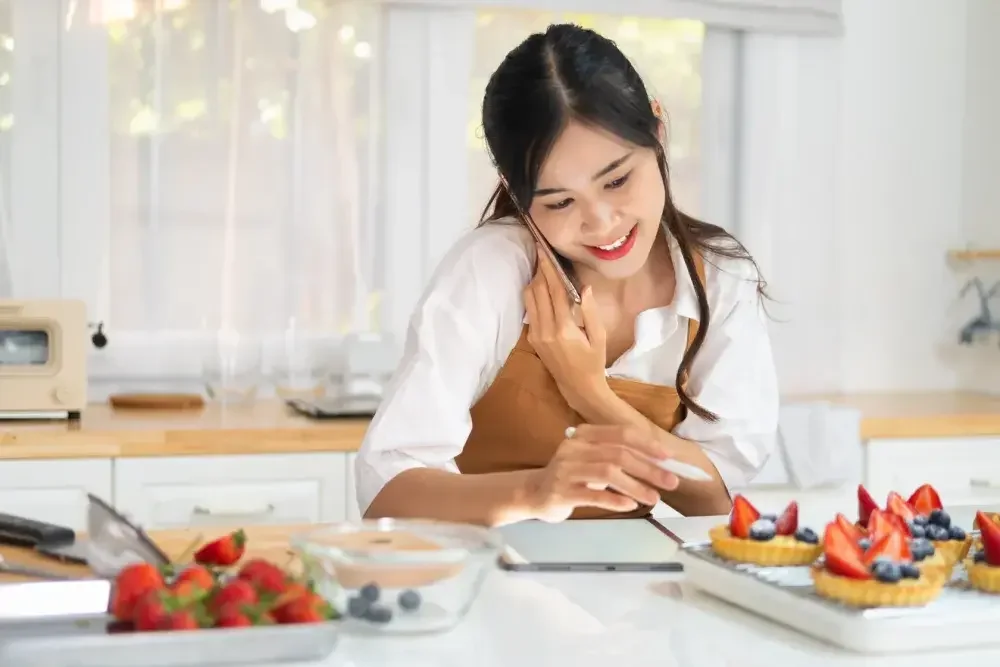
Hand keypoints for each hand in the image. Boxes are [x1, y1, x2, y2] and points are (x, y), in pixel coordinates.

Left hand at [523, 245, 607, 411]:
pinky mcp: (532, 339)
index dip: (548, 269)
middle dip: (538, 270)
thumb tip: (584, 287)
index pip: (554, 291)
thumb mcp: (599, 337)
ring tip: (541, 267)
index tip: (544, 251)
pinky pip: (530, 311)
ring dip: (534, 281)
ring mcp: (535, 335)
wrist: (578, 387)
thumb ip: (591, 312)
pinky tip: (541, 288)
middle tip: (540, 251)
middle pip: (537, 291)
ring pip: (529, 299)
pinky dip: (533, 296)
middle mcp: (545, 330)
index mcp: (563, 328)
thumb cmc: (593, 362)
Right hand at [524, 424, 680, 522]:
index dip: (647, 444)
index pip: (621, 433)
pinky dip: (615, 500)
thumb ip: (617, 456)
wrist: (533, 493)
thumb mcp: (592, 459)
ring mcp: (566, 470)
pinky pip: (593, 495)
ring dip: (636, 485)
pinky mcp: (561, 492)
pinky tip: (630, 506)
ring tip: (654, 498)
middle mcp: (574, 448)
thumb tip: (659, 463)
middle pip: (618, 453)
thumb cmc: (571, 476)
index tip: (668, 458)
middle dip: (648, 468)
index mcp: (584, 434)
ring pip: (608, 473)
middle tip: (671, 482)